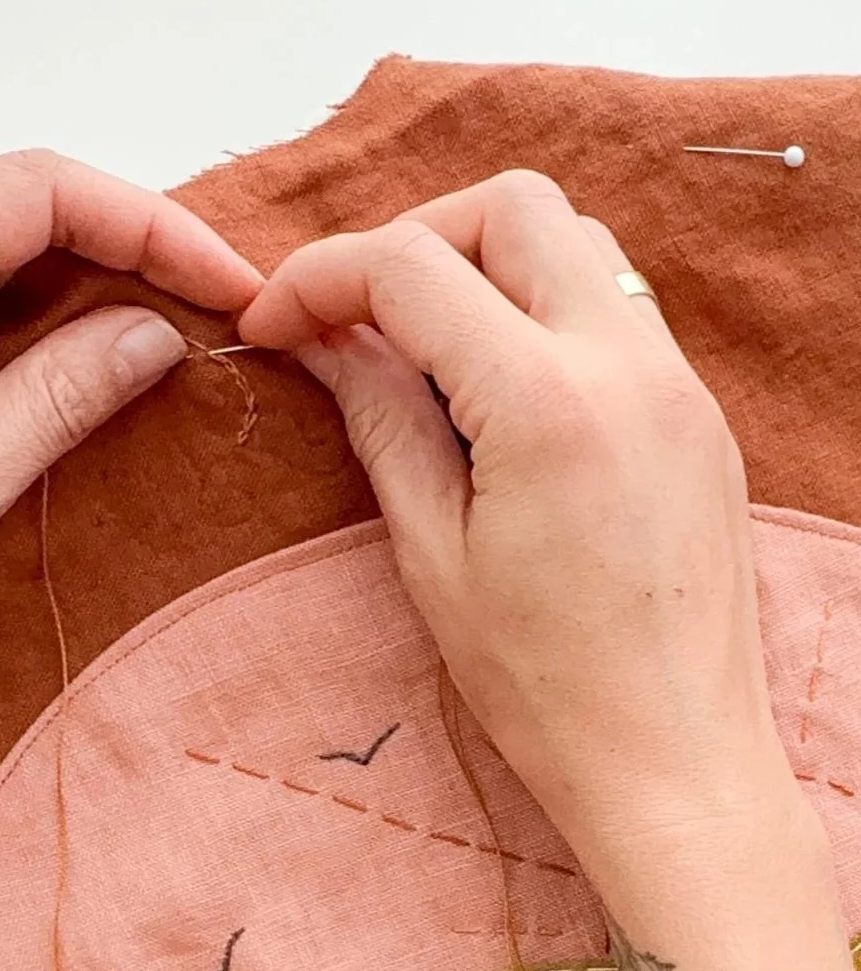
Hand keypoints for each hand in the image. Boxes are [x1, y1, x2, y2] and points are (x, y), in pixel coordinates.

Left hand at [0, 151, 258, 771]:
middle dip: (116, 253)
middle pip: (4, 205)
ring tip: (147, 345)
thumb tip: (153, 334)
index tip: (229, 289)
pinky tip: (49, 368)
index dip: (153, 228)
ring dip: (60, 288)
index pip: (40, 189)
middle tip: (205, 319)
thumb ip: (58, 398)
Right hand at [238, 169, 804, 893]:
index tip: (274, 324)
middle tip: (354, 318)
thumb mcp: (432, 556)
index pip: (413, 267)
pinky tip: (493, 394)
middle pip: (511, 207)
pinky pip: (614, 309)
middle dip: (413, 238)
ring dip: (485, 266)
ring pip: (576, 243)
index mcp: (547, 404)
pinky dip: (541, 314)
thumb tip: (329, 342)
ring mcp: (677, 384)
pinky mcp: (697, 414)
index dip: (321, 277)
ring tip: (422, 355)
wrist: (674, 762)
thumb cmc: (547, 688)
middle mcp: (628, 366)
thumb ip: (382, 422)